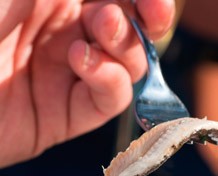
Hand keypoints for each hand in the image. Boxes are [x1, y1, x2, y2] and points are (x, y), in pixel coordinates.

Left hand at [0, 0, 173, 167]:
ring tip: (96, 37)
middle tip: (115, 18)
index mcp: (53, 0)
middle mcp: (68, 35)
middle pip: (131, 29)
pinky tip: (83, 64)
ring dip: (125, 48)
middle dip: (137, 22)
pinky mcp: (71, 114)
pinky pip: (112, 98)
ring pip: (129, 64)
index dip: (143, 0)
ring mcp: (72, 76)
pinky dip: (112, 80)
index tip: (155, 5)